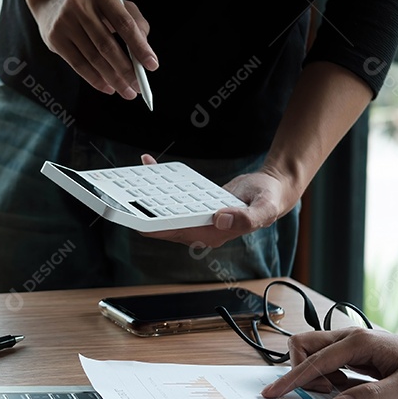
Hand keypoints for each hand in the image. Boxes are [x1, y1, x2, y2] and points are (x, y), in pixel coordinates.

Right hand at [29, 0, 156, 98]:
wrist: (51, 1)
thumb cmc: (93, 6)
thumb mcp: (115, 3)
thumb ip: (135, 22)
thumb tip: (144, 51)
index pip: (125, 24)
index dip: (139, 47)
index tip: (152, 65)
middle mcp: (80, 6)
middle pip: (107, 45)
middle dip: (126, 69)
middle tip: (139, 85)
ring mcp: (65, 23)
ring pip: (93, 58)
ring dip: (113, 79)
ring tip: (127, 91)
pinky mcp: (55, 39)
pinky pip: (78, 65)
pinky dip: (96, 80)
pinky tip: (108, 87)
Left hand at [137, 155, 294, 248]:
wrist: (273, 189)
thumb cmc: (270, 199)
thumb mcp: (264, 208)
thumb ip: (246, 218)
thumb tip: (220, 219)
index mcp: (213, 233)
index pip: (176, 232)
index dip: (154, 227)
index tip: (134, 218)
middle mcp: (201, 228)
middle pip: (164, 223)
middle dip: (143, 211)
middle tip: (123, 195)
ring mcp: (198, 217)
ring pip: (166, 209)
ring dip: (148, 196)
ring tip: (133, 177)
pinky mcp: (197, 205)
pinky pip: (174, 196)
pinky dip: (162, 181)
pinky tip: (151, 165)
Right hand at [260, 328, 397, 398]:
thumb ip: (371, 396)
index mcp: (359, 341)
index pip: (314, 359)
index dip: (292, 379)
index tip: (274, 393)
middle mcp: (351, 336)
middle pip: (304, 345)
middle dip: (300, 371)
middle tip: (321, 394)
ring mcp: (351, 341)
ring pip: (312, 352)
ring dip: (314, 375)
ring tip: (338, 391)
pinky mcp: (353, 350)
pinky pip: (325, 360)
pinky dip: (326, 376)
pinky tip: (344, 387)